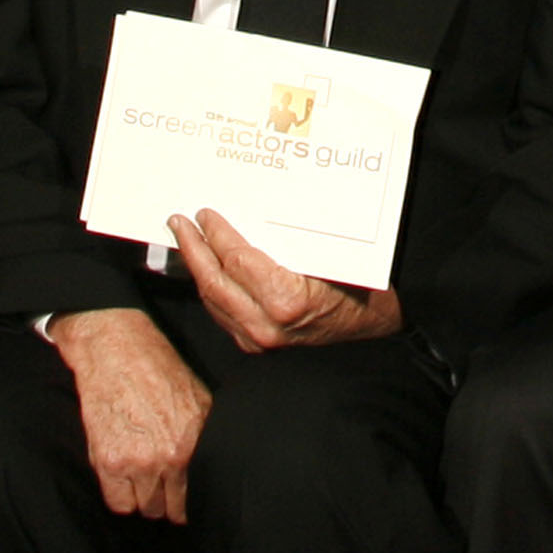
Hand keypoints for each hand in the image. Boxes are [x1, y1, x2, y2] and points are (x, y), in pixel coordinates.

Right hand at [50, 305, 209, 521]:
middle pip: (170, 509)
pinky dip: (120, 494)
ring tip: (140, 474)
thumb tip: (210, 469)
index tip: (181, 496)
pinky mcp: (109, 462)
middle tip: (159, 483)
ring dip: (143, 497)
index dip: (187, 499)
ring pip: (145, 509)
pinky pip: (118, 503)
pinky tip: (123, 474)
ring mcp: (139, 462)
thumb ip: (203, 438)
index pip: (196, 498)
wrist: (116, 349)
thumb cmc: (157, 369)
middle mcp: (171, 457)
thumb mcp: (197, 399)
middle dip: (166, 499)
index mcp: (195, 442)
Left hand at [171, 211, 403, 351]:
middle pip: (215, 282)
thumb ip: (293, 240)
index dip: (217, 234)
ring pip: (214, 300)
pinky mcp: (256, 345)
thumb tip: (258, 207)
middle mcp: (267, 325)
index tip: (205, 213)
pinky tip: (206, 269)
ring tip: (186, 241)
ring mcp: (259, 340)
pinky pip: (223, 313)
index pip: (237, 260)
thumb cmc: (361, 287)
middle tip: (178, 222)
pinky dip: (211, 288)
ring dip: (196, 268)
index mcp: (287, 299)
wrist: (375, 328)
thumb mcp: (333, 256)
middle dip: (193, 249)